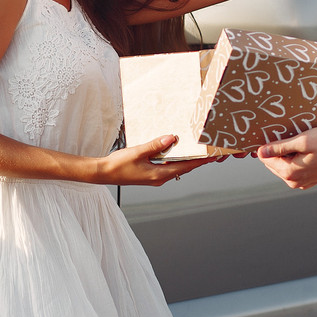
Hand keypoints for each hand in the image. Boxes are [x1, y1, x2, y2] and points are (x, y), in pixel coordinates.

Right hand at [99, 135, 216, 185]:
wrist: (103, 173)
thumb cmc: (118, 165)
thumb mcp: (138, 152)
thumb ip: (156, 145)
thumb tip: (172, 138)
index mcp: (160, 174)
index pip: (186, 166)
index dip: (201, 161)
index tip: (213, 156)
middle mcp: (160, 178)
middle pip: (184, 167)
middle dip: (197, 160)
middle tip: (209, 151)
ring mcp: (155, 177)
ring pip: (176, 167)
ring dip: (186, 158)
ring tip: (196, 149)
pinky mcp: (150, 174)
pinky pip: (167, 166)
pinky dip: (174, 159)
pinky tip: (175, 150)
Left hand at [256, 126, 316, 189]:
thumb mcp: (302, 141)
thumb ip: (280, 147)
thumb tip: (261, 152)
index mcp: (289, 172)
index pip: (265, 158)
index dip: (268, 144)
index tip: (275, 134)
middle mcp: (293, 181)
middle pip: (273, 163)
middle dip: (277, 150)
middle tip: (290, 136)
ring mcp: (301, 182)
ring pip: (284, 165)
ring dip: (287, 153)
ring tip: (301, 142)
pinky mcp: (309, 179)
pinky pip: (294, 168)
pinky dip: (296, 158)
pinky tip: (306, 149)